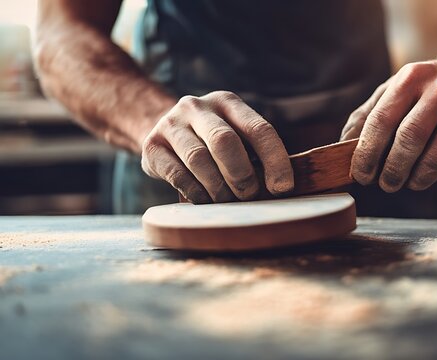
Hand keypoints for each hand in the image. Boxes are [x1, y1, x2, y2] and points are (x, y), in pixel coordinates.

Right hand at [141, 91, 293, 202]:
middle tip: (250, 196)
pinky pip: (178, 175)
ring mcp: (171, 124)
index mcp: (227, 102)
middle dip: (242, 175)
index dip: (275, 160)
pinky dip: (197, 193)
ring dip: (219, 189)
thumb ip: (255, 153)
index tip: (283, 188)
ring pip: (199, 160)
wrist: (160, 130)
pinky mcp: (152, 146)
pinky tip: (207, 200)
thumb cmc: (211, 141)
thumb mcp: (235, 135)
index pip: (258, 128)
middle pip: (224, 141)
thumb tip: (282, 187)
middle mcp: (197, 107)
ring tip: (229, 201)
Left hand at [341, 56, 436, 191]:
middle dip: (393, 170)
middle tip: (387, 185)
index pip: (382, 121)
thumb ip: (368, 115)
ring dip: (420, 178)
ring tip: (411, 183)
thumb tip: (342, 146)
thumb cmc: (431, 86)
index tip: (362, 175)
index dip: (367, 153)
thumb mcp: (397, 89)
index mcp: (412, 77)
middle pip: (410, 140)